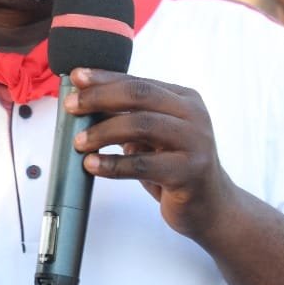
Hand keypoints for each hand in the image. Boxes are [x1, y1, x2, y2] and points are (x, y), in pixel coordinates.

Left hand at [66, 68, 235, 244]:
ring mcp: (195, 143)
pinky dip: (112, 164)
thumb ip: (128, 117)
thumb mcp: (153, 137)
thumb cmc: (174, 168)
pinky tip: (92, 165)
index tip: (77, 77)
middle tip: (72, 107)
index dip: (104, 78)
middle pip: (139, 96)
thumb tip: (83, 104)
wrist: (211, 207)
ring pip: (141, 125)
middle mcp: (193, 115)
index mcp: (184, 99)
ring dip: (103, 132)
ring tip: (78, 142)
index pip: (138, 81)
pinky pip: (142, 164)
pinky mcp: (189, 172)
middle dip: (100, 98)